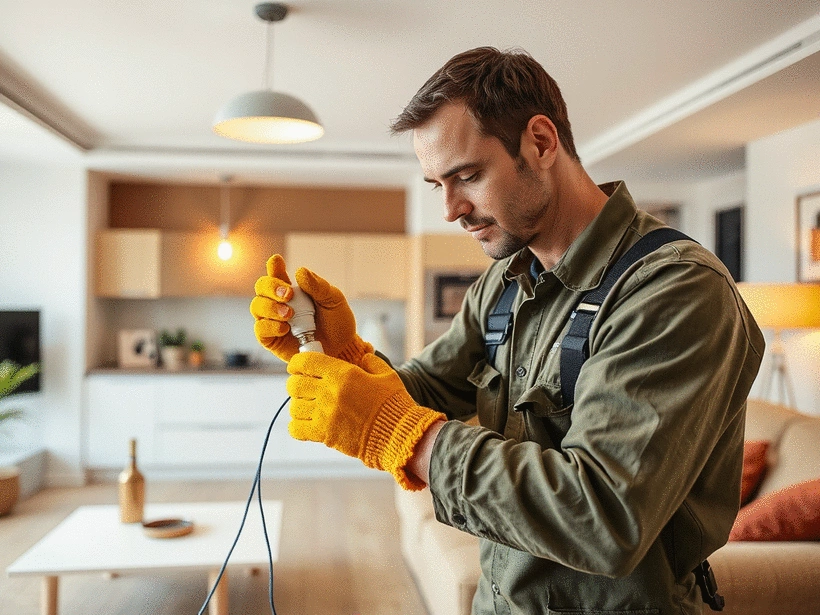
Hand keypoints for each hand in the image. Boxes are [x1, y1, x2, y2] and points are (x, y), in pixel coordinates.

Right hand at [250, 254, 371, 362]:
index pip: (277, 275)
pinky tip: (284, 328)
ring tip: (289, 314)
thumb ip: (318, 286)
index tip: (277, 261)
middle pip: (261, 288)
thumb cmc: (337, 322)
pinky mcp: (272, 340)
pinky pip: (260, 330)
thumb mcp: (333, 300)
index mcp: (293, 290)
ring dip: (270, 307)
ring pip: (257, 307)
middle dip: (271, 287)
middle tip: (288, 294)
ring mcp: (273, 321)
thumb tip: (300, 272)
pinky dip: (269, 326)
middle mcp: (279, 303)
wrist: (342, 348)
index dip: (274, 267)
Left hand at [287, 352, 445, 489]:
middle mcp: (329, 392)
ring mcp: (325, 415)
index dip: (297, 363)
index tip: (298, 367)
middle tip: (304, 389)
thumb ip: (372, 363)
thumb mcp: (387, 376)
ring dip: (299, 406)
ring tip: (308, 408)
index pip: (305, 362)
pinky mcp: (325, 435)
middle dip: (296, 385)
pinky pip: (296, 429)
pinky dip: (297, 427)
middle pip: (294, 385)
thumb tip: (364, 356)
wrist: (398, 435)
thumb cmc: (394, 405)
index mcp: (343, 374)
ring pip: (294, 407)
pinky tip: (307, 425)